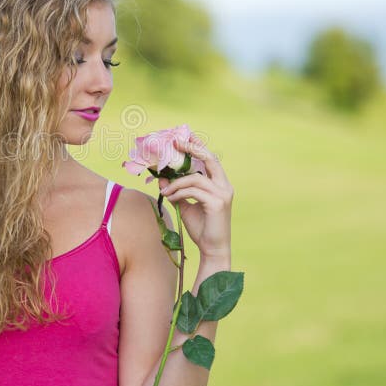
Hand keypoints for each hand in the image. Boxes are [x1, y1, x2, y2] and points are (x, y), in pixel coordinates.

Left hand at [157, 134, 233, 257]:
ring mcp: (223, 194)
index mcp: (219, 184)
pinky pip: (194, 191)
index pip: (209, 159)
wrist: (212, 249)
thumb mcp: (185, 204)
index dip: (197, 146)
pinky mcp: (218, 203)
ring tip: (165, 191)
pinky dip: (179, 192)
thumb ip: (176, 190)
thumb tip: (161, 178)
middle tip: (175, 143)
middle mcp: (224, 186)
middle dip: (192, 148)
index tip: (183, 136)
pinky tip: (171, 198)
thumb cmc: (201, 227)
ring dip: (176, 183)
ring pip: (196, 178)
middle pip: (210, 159)